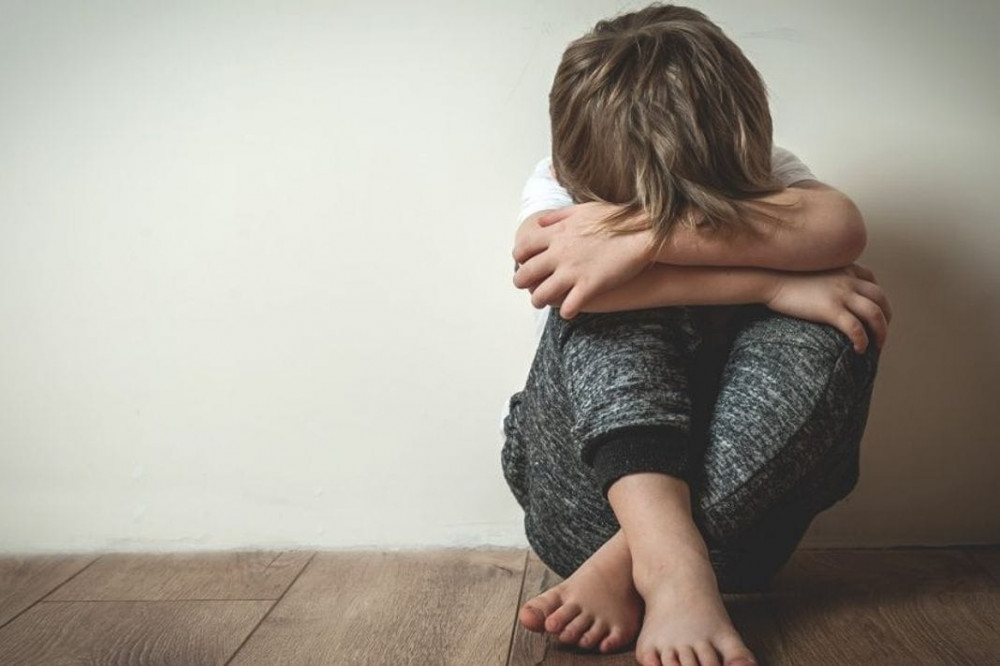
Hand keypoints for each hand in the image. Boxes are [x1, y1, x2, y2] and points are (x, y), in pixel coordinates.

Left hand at [511, 202, 657, 317]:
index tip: (522, 263)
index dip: (520, 258)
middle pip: (526, 273)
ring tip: (542, 302)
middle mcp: (560, 253)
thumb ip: (558, 216)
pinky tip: (568, 311)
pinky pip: (568, 307)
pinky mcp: (589, 286)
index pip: (523, 248)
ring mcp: (573, 271)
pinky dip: (565, 311)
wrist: (644, 232)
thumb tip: (539, 221)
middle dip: (522, 282)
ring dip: (539, 300)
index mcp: (557, 233)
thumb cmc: (616, 218)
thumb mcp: (583, 209)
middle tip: (526, 287)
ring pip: (541, 294)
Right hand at [765, 263, 892, 352]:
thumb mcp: (809, 269)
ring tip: (877, 346)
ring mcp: (841, 294)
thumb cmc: (781, 276)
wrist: (769, 279)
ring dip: (881, 332)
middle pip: (880, 298)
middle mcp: (847, 280)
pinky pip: (856, 328)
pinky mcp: (830, 309)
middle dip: (886, 317)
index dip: (877, 297)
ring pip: (875, 314)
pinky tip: (858, 349)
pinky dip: (862, 340)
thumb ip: (822, 277)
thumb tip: (820, 290)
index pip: (871, 280)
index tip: (874, 310)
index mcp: (842, 269)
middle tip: (882, 333)